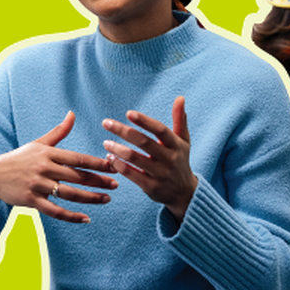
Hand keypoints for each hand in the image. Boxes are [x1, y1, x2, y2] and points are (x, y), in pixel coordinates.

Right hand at [0, 111, 116, 231]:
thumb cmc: (20, 158)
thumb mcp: (39, 143)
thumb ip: (59, 131)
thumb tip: (72, 113)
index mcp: (49, 153)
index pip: (79, 158)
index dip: (98, 163)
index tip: (115, 165)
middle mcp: (44, 168)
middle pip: (77, 176)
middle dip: (99, 181)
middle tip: (117, 184)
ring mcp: (37, 185)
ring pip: (69, 194)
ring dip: (90, 198)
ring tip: (107, 199)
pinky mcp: (31, 201)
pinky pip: (54, 211)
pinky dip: (71, 216)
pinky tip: (86, 219)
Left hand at [103, 96, 196, 220]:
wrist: (184, 192)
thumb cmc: (180, 160)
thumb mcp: (183, 141)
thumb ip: (179, 119)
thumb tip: (180, 97)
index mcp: (176, 145)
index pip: (160, 130)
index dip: (144, 121)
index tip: (128, 113)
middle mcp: (170, 159)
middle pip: (144, 142)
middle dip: (123, 131)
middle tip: (106, 123)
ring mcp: (160, 174)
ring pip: (135, 159)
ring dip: (117, 149)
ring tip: (106, 142)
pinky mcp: (151, 187)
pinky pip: (132, 175)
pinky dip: (119, 166)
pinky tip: (110, 158)